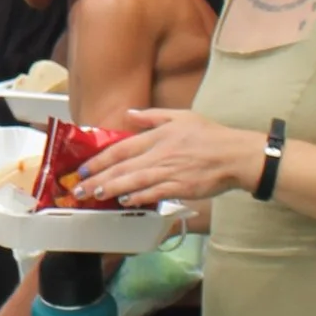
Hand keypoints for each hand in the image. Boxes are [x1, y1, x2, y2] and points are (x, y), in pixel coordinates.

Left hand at [67, 108, 252, 206]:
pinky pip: (154, 193)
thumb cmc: (210, 135)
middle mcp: (160, 153)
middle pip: (122, 167)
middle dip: (98, 178)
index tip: (84, 168)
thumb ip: (153, 116)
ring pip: (134, 181)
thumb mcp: (181, 116)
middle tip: (79, 188)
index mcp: (158, 135)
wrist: (236, 155)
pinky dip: (138, 197)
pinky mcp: (180, 187)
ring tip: (95, 195)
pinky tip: (125, 201)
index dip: (100, 159)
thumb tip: (129, 114)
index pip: (122, 148)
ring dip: (112, 189)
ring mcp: (169, 171)